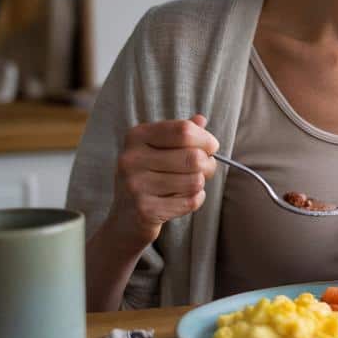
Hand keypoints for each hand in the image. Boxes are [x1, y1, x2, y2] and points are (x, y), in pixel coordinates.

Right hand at [106, 114, 219, 247]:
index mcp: (137, 136)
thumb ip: (180, 133)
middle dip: (208, 164)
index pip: (184, 130)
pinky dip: (195, 200)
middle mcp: (132, 159)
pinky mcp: (145, 210)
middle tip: (205, 169)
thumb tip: (200, 120)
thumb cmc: (149, 176)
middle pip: (193, 157)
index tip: (211, 147)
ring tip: (189, 184)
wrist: (126, 218)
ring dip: (200, 184)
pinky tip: (182, 199)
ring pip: (195, 181)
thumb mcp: (159, 149)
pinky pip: (190, 202)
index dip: (206, 139)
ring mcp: (135, 185)